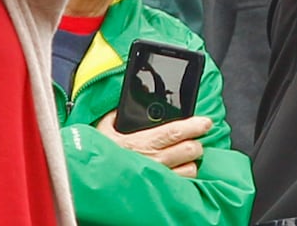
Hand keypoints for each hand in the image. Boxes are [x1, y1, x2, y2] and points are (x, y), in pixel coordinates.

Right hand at [94, 110, 210, 177]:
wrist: (90, 182)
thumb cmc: (99, 154)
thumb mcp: (104, 128)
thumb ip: (117, 114)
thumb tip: (124, 104)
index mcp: (143, 142)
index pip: (176, 131)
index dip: (195, 125)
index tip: (206, 121)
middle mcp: (154, 161)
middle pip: (190, 150)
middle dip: (196, 143)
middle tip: (194, 138)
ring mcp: (158, 178)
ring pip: (190, 169)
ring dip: (191, 161)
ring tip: (185, 156)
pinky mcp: (159, 191)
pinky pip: (182, 185)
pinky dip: (185, 176)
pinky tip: (179, 171)